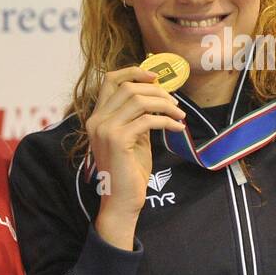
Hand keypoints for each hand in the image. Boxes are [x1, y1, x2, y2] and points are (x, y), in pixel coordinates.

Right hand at [85, 66, 186, 220]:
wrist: (122, 201)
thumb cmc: (129, 171)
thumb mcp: (133, 137)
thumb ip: (138, 117)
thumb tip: (158, 96)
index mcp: (97, 117)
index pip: (110, 80)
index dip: (134, 72)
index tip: (156, 77)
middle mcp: (96, 120)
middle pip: (128, 87)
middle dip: (157, 91)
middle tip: (175, 104)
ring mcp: (105, 129)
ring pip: (138, 100)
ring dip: (165, 105)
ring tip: (179, 116)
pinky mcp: (117, 140)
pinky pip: (147, 120)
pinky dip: (166, 121)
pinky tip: (177, 129)